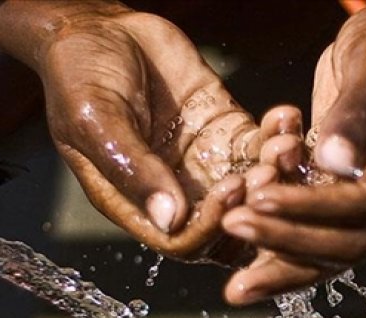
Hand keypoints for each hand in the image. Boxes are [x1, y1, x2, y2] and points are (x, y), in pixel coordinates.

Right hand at [0, 4, 285, 262]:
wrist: (96, 27)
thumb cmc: (78, 74)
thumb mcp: (96, 120)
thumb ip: (132, 169)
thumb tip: (169, 220)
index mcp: (135, 203)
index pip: (184, 241)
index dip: (213, 224)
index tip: (231, 188)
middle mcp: (175, 192)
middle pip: (228, 223)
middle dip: (255, 204)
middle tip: (270, 171)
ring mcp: (204, 162)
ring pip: (253, 187)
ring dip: (275, 171)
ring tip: (285, 143)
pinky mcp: (226, 130)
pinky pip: (261, 146)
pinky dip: (278, 137)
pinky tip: (286, 116)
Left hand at [219, 3, 365, 304]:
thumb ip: (358, 108)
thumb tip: (335, 161)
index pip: (364, 200)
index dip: (312, 206)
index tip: (260, 198)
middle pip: (350, 242)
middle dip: (289, 244)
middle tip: (232, 227)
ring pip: (333, 253)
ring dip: (283, 269)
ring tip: (235, 288)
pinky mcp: (347, 197)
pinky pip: (316, 236)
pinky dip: (281, 253)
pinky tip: (242, 267)